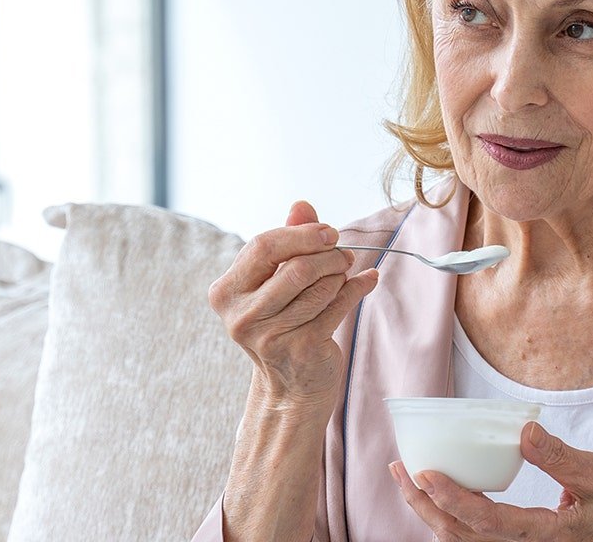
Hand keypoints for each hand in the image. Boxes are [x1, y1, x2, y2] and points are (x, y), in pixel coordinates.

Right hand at [209, 200, 377, 409]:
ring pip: (321, 286)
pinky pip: (339, 305)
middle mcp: (241, 316)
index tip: (328, 233)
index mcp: (226, 293)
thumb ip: (287, 241)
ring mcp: (270, 336)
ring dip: (341, 275)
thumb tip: (301, 205)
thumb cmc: (282, 324)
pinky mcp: (302, 348)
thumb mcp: (275, 282)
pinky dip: (358, 288)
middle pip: (297, 266)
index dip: (301, 235)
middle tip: (344, 254)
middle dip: (328, 255)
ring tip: (345, 275)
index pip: (263, 246)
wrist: (290, 388)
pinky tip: (367, 281)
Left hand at [389, 422, 592, 540]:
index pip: (487, 523)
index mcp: (547, 536)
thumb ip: (563, 458)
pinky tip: (443, 494)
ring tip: (411, 480)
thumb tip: (525, 432)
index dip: (451, 499)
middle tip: (399, 471)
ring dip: (434, 513)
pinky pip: (479, 537)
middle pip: (463, 538)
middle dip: (425, 506)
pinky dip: (454, 518)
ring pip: (466, 541)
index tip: (423, 473)